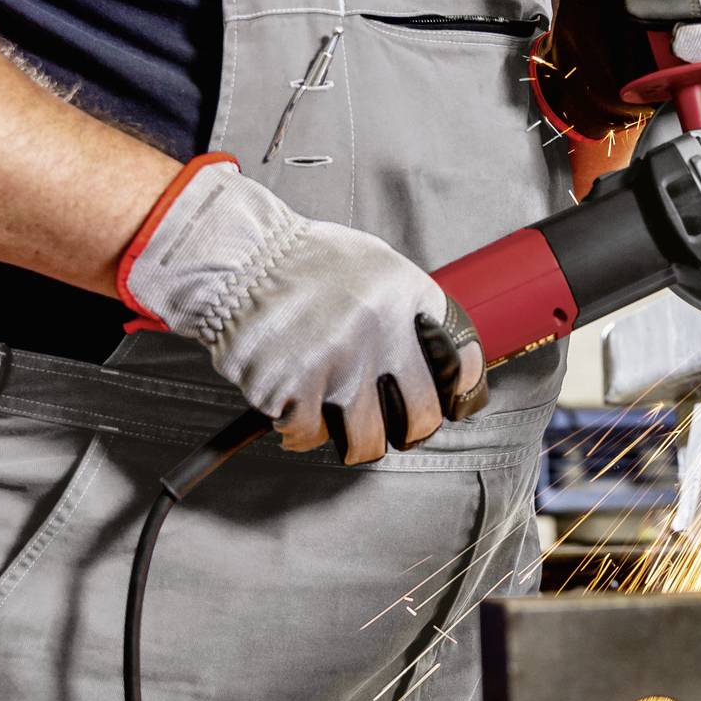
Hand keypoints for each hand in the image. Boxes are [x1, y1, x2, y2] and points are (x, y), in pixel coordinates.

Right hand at [119, 159, 487, 464]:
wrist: (238, 258)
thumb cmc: (302, 262)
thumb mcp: (373, 264)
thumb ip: (406, 307)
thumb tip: (434, 356)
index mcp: (405, 296)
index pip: (462, 361)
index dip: (463, 392)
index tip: (454, 403)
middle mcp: (378, 332)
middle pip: (420, 416)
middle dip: (411, 431)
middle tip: (398, 428)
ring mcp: (336, 364)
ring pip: (367, 441)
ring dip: (356, 441)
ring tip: (342, 424)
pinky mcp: (292, 389)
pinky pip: (309, 436)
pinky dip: (300, 429)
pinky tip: (293, 406)